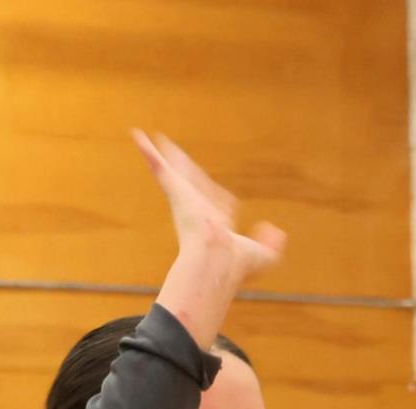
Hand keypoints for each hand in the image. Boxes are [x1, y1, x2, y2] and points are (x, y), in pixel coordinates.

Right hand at [134, 131, 284, 290]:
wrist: (220, 259)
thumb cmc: (238, 264)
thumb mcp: (264, 256)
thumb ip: (272, 243)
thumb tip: (276, 231)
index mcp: (215, 224)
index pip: (215, 205)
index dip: (220, 202)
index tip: (222, 200)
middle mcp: (198, 209)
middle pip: (191, 183)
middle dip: (183, 169)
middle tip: (171, 154)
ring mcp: (185, 199)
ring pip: (174, 171)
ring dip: (161, 155)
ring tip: (147, 140)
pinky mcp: (176, 190)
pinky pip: (160, 168)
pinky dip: (148, 152)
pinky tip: (138, 136)